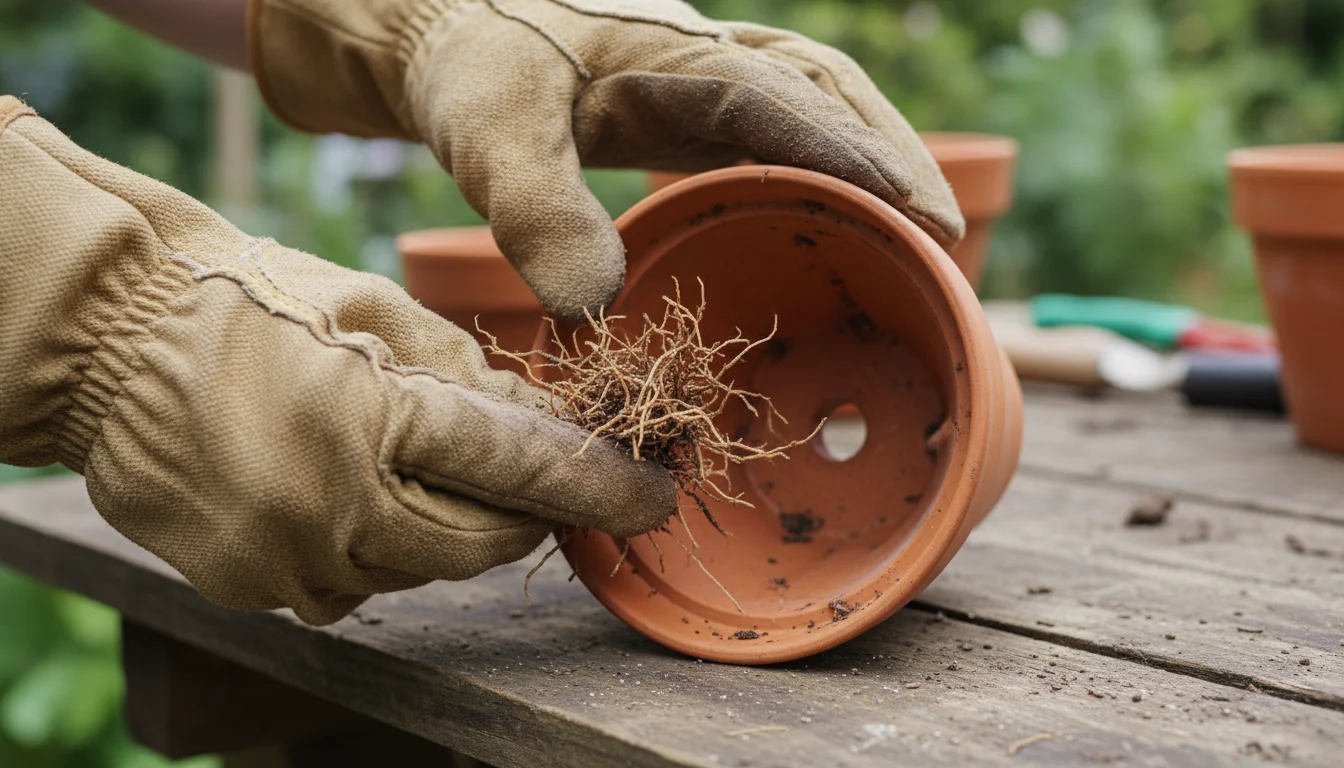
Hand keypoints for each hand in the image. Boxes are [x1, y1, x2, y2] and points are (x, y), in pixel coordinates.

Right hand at [0, 100, 675, 624]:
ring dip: (448, 528)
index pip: (517, 465)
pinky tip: (353, 493)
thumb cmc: (252, 302)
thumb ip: (471, 374)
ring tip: (411, 463)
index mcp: (373, 416)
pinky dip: (380, 548)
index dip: (597, 485)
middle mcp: (335, 507)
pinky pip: (355, 587)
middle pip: (484, 541)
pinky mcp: (253, 589)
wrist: (109, 341)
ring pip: (423, 571)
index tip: (652, 495)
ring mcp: (289, 560)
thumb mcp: (376, 309)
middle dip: (525, 512)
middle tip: (538, 477)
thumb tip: (547, 420)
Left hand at [251, 0, 963, 318]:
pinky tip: (833, 218)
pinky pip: (775, 132)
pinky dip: (819, 169)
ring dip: (869, 157)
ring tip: (922, 227)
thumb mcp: (488, 136)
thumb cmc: (467, 70)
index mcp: (675, 51)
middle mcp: (706, 57)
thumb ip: (537, 213)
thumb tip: (597, 309)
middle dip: (892, 153)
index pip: (784, 100)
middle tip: (947, 229)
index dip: (855, 153)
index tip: (919, 209)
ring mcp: (702, 77)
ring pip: (812, 106)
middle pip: (828, 91)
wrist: (438, 27)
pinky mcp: (688, 105)